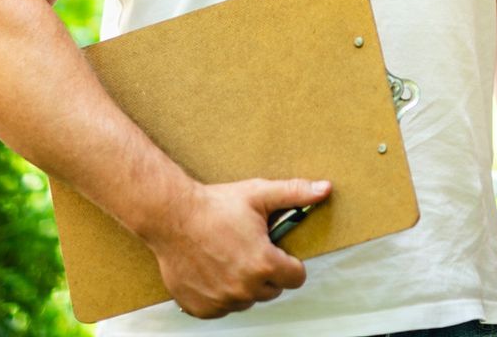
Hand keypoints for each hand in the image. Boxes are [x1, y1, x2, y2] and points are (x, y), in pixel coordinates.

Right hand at [142, 177, 330, 317]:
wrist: (171, 217)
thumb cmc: (214, 206)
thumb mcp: (259, 194)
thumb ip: (295, 193)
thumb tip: (324, 189)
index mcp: (264, 264)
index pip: (296, 278)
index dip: (290, 263)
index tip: (277, 252)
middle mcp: (245, 288)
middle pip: (272, 290)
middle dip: (267, 272)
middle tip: (250, 249)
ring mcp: (222, 301)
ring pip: (248, 299)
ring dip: (244, 284)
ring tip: (230, 257)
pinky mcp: (202, 308)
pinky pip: (223, 308)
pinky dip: (221, 294)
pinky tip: (214, 271)